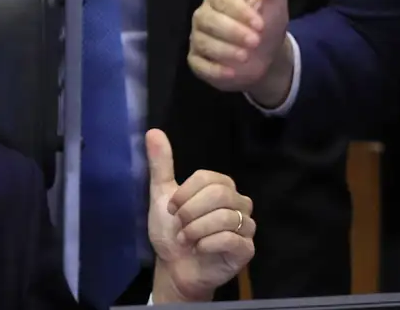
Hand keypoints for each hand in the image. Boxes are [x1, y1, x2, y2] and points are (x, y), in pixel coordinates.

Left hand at [145, 129, 254, 303]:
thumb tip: (153, 131)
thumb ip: (161, 164)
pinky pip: (231, 239)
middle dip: (190, 213)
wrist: (174, 268)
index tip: (171, 209)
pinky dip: (207, 244)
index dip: (185, 194)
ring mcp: (246, 226)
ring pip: (225, 218)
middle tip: (179, 226)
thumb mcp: (162, 195)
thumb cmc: (172, 231)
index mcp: (222, 186)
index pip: (208, 178)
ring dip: (196, 230)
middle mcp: (239, 202)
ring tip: (186, 239)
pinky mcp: (246, 249)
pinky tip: (199, 249)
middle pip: (218, 195)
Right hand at [187, 0, 291, 105]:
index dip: (241, 13)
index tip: (260, 24)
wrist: (266, 57)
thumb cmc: (267, 22)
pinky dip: (214, 70)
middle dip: (232, 32)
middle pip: (208, 21)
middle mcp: (204, 15)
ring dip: (224, 51)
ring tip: (246, 57)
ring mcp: (198, 38)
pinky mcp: (197, 61)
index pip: (223, 1)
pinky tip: (231, 73)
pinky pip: (198, 64)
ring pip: (202, 42)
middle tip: (255, 42)